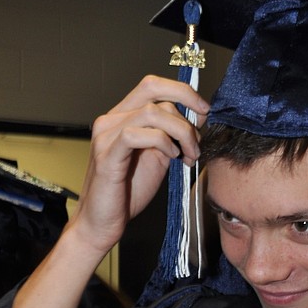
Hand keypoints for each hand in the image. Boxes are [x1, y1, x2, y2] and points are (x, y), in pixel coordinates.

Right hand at [71, 76, 209, 263]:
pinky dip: (161, 142)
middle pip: (151, 88)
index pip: (153, 86)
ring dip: (180, 132)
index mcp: (123, 117)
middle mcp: (111, 119)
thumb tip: (196, 121)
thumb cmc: (128, 192)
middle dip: (186, 104)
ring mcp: (106, 134)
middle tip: (201, 131)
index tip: (204, 111)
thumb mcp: (158, 157)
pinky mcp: (107, 154)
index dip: (183, 92)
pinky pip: (136, 134)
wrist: (104, 222)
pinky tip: (171, 157)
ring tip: (189, 155)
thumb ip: (171, 136)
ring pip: (152, 113)